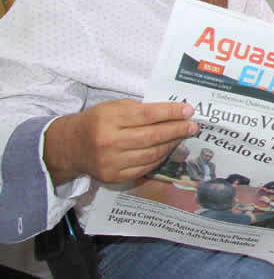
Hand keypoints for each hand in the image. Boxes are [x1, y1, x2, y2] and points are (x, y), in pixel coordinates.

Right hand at [44, 99, 197, 185]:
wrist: (70, 146)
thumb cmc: (96, 121)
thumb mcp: (113, 107)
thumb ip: (139, 109)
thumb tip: (172, 112)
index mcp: (109, 119)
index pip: (147, 115)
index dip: (170, 113)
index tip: (188, 111)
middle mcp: (109, 141)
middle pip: (152, 136)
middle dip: (177, 130)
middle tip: (193, 126)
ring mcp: (111, 162)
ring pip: (151, 154)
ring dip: (171, 144)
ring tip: (182, 136)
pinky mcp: (114, 176)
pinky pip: (145, 167)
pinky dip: (160, 158)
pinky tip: (168, 149)